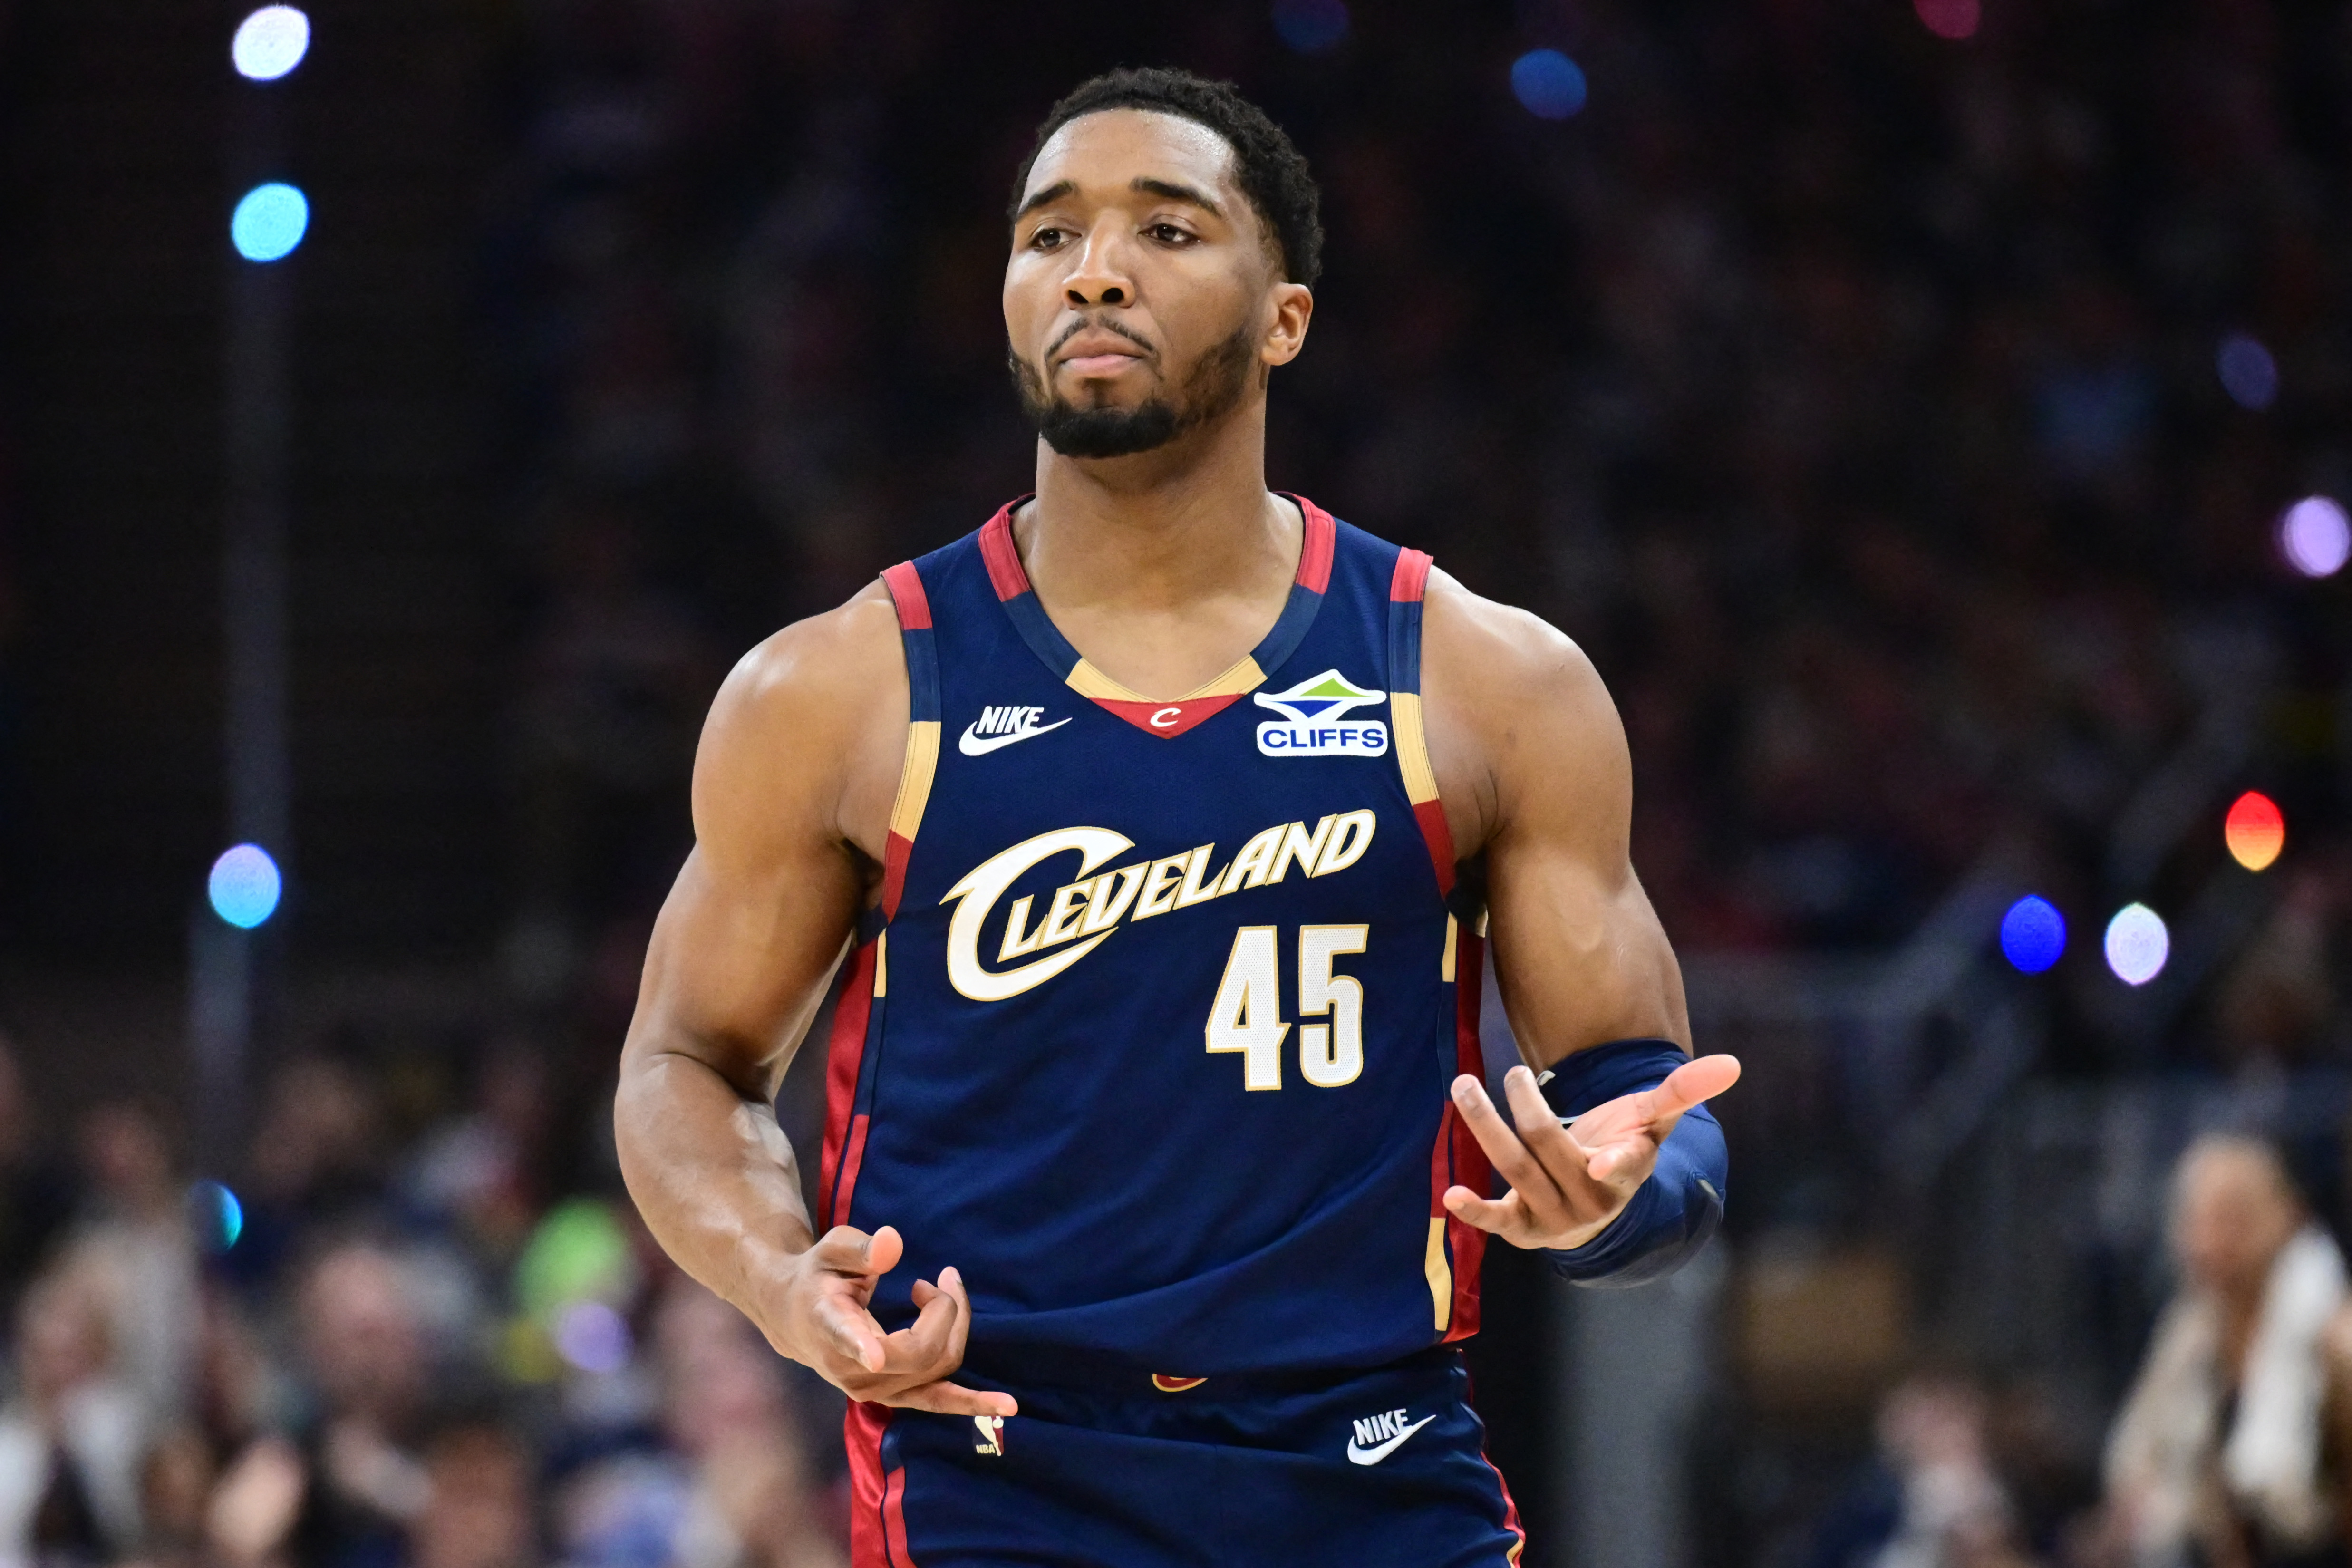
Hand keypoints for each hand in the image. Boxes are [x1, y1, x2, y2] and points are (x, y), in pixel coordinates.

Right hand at [741, 1224, 1015, 1417]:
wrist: (798, 1318)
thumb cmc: (820, 1276)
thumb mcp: (831, 1249)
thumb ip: (860, 1248)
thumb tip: (891, 1244)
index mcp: (830, 1324)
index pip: (844, 1337)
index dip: (860, 1346)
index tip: (875, 1355)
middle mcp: (852, 1368)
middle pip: (920, 1350)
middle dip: (947, 1309)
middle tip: (942, 1276)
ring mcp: (874, 1389)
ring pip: (938, 1368)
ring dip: (956, 1327)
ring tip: (944, 1288)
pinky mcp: (894, 1396)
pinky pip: (938, 1400)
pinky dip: (972, 1402)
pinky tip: (1007, 1407)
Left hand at [1442, 1054, 1739, 1251]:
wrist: (1594, 1209)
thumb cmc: (1621, 1150)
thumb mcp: (1651, 1123)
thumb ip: (1683, 1091)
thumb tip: (1733, 1063)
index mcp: (1625, 1172)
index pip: (1623, 1166)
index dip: (1614, 1163)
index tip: (1601, 1160)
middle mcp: (1589, 1199)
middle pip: (1549, 1147)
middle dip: (1527, 1106)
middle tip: (1512, 1072)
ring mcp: (1554, 1216)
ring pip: (1516, 1168)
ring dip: (1486, 1126)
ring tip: (1464, 1085)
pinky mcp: (1523, 1228)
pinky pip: (1497, 1220)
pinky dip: (1474, 1210)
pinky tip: (1450, 1195)